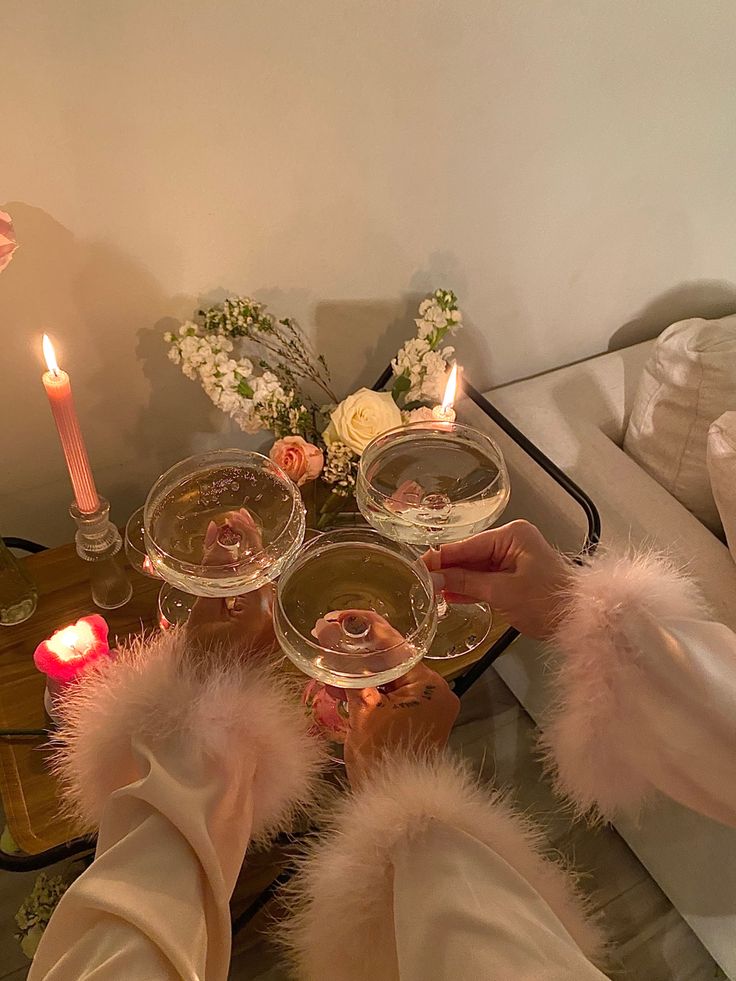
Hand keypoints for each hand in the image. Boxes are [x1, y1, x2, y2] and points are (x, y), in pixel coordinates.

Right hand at [187, 509, 275, 654]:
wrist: (205, 693)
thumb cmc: (199, 657)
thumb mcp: (202, 613)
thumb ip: (214, 575)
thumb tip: (220, 536)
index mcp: (260, 616)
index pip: (257, 567)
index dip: (248, 538)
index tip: (236, 517)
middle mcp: (275, 620)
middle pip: (264, 572)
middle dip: (249, 546)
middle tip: (232, 522)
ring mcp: (276, 626)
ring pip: (264, 583)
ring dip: (249, 563)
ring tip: (232, 538)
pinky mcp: (273, 630)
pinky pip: (264, 597)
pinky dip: (251, 580)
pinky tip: (238, 566)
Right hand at [426, 520, 571, 639]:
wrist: (580, 621)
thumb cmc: (547, 602)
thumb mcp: (501, 592)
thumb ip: (465, 583)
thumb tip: (433, 578)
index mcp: (512, 535)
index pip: (467, 546)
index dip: (440, 558)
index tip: (417, 567)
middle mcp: (512, 541)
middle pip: (469, 555)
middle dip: (446, 571)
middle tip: (419, 583)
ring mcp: (514, 558)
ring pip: (476, 568)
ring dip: (456, 581)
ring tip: (429, 592)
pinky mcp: (515, 576)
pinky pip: (486, 578)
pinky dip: (470, 588)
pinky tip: (450, 596)